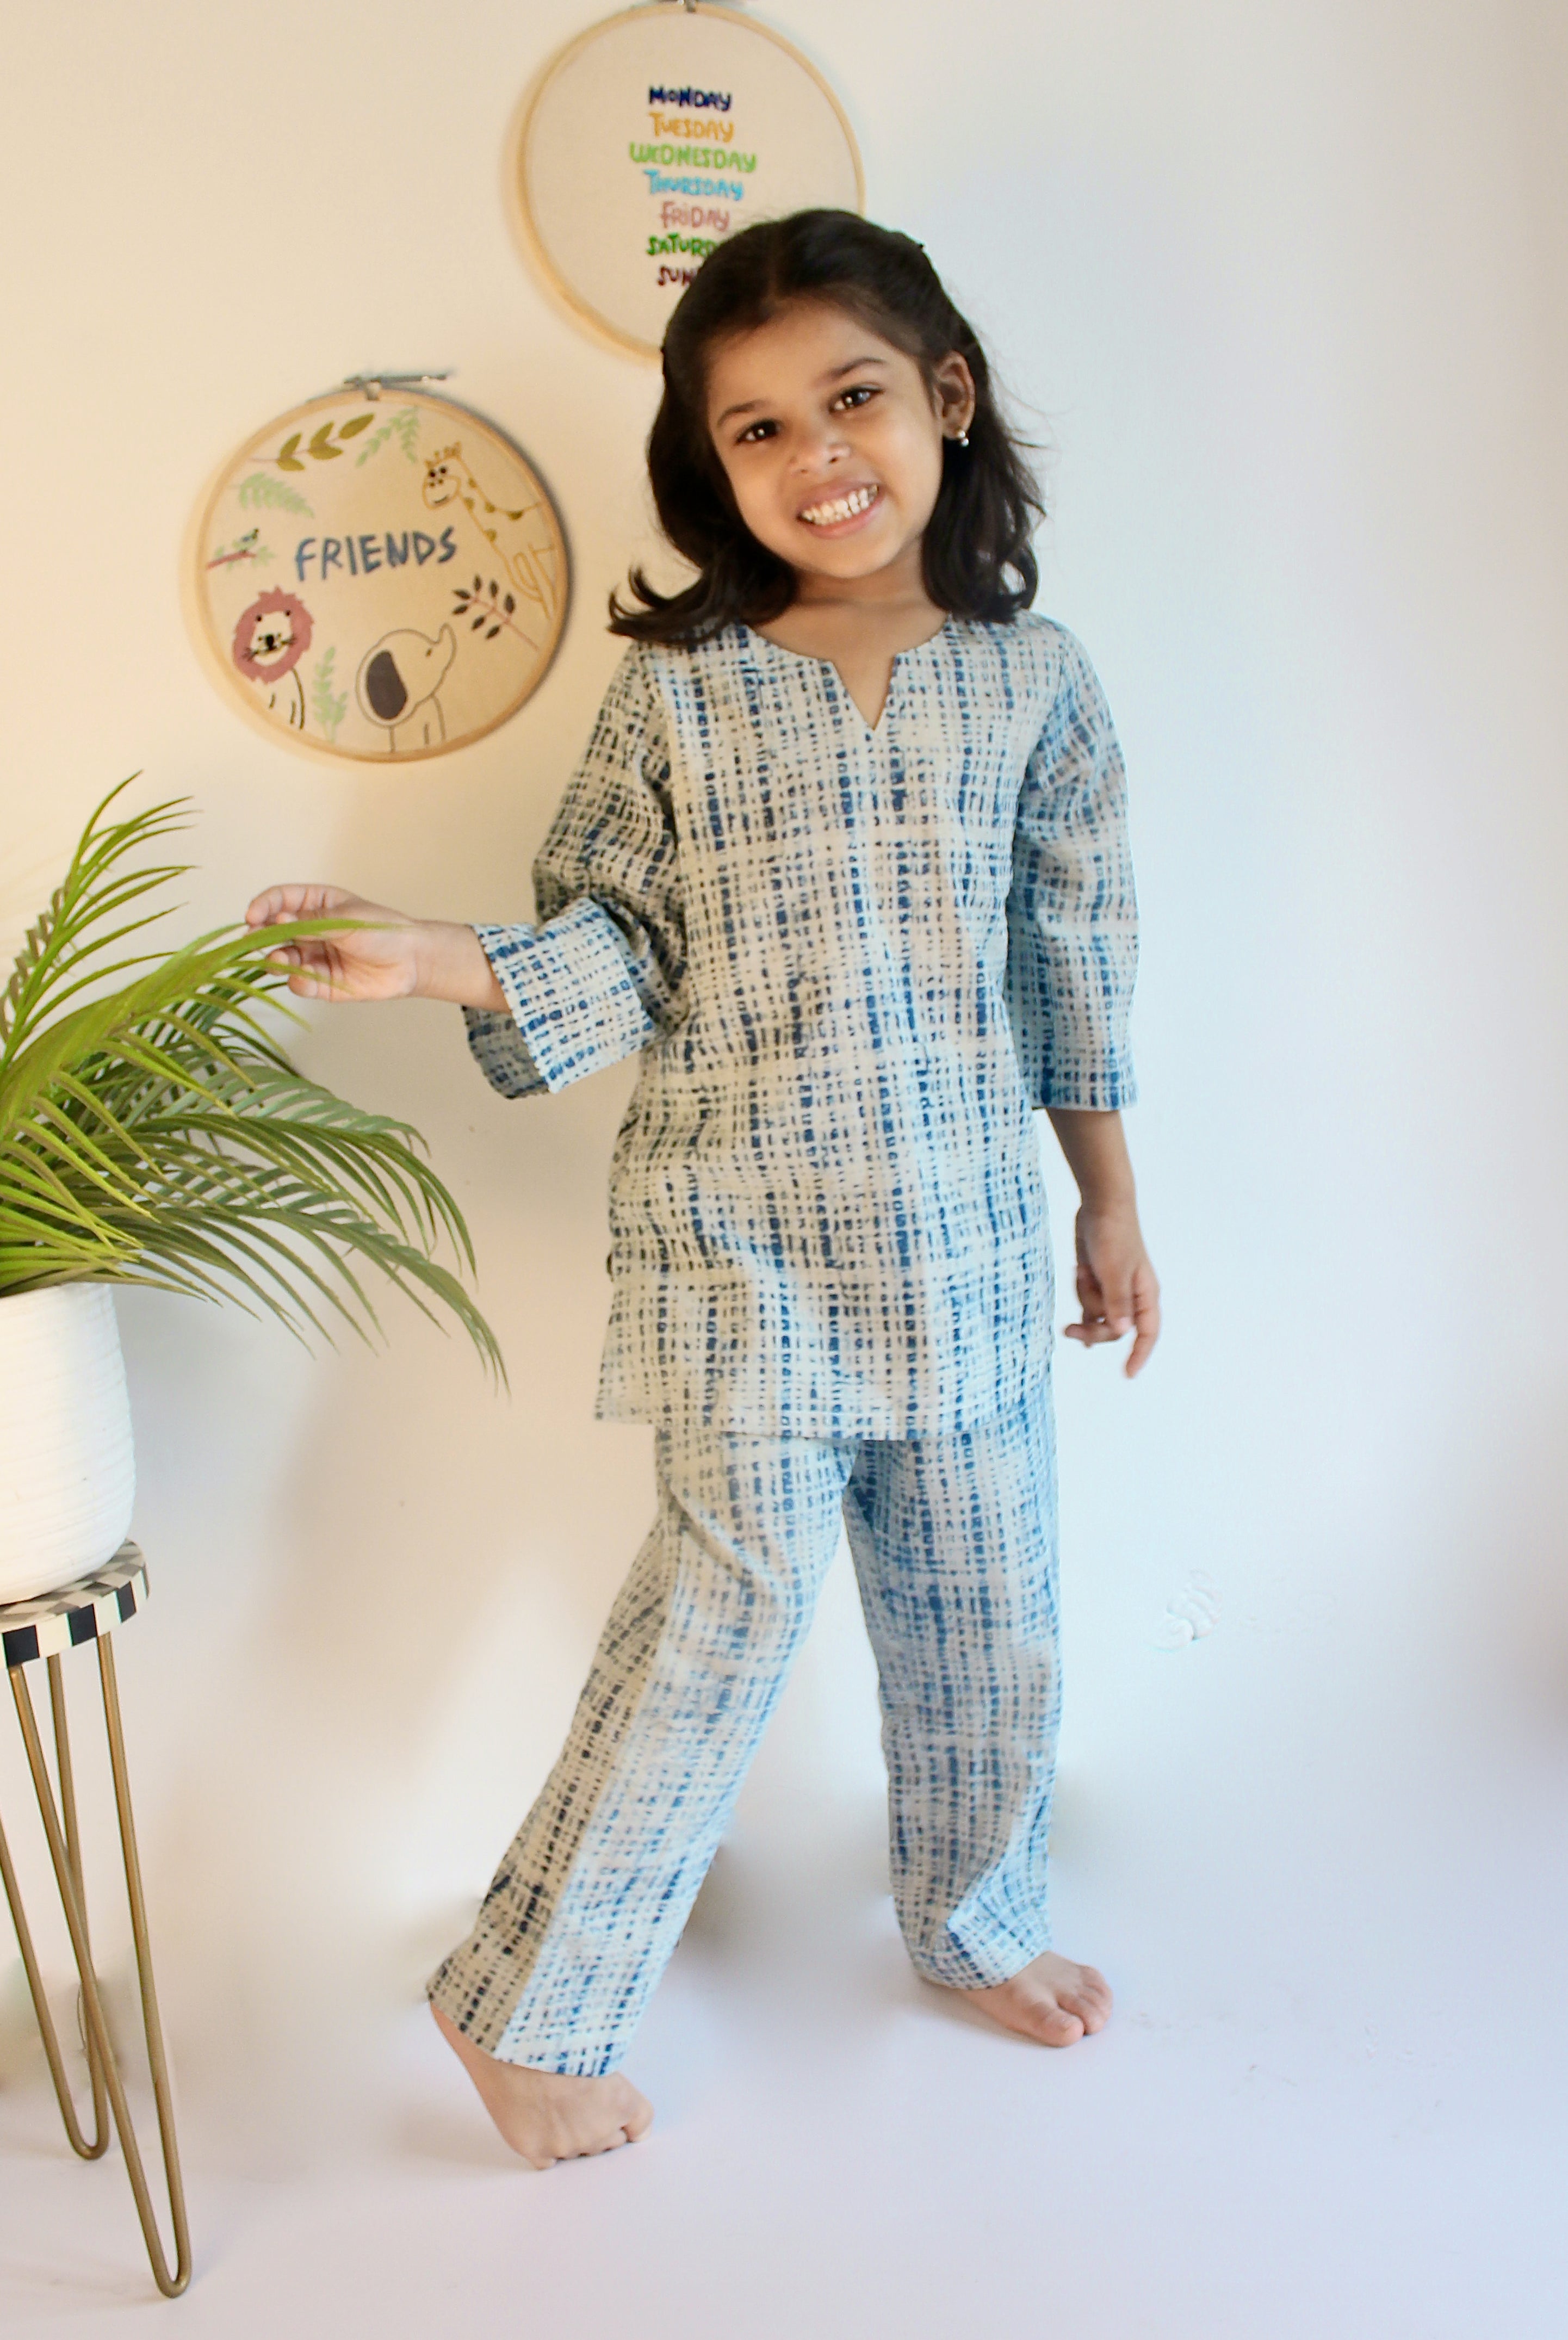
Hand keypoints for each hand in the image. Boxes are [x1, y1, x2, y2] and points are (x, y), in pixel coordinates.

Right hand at [244, 885, 504, 1008]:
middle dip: (262, 936)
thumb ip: (313, 923)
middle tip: (253, 942)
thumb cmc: (384, 930)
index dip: (263, 906)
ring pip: (284, 958)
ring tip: (280, 960)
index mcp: (317, 904)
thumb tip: (278, 919)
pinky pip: (301, 983)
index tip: (252, 916)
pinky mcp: (323, 983)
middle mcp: (311, 930)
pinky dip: (296, 982)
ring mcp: (315, 956)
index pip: (281, 900)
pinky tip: (298, 979)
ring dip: (277, 960)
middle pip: (275, 931)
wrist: (413, 961)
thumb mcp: (347, 920)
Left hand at [1063, 1198, 1160, 1377]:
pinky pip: (1089, 1306)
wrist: (1101, 1205)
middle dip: (1093, 1331)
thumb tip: (1122, 1333)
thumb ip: (1117, 1303)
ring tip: (1081, 1272)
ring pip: (1098, 1315)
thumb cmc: (1114, 1235)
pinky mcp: (1098, 1281)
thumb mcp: (1114, 1271)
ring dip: (1083, 1301)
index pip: (1148, 1333)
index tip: (1127, 1374)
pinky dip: (1082, 1313)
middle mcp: (1132, 1295)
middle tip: (1068, 1331)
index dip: (1139, 1355)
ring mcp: (1114, 1288)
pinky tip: (1074, 1329)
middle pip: (1115, 1330)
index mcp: (1145, 1294)